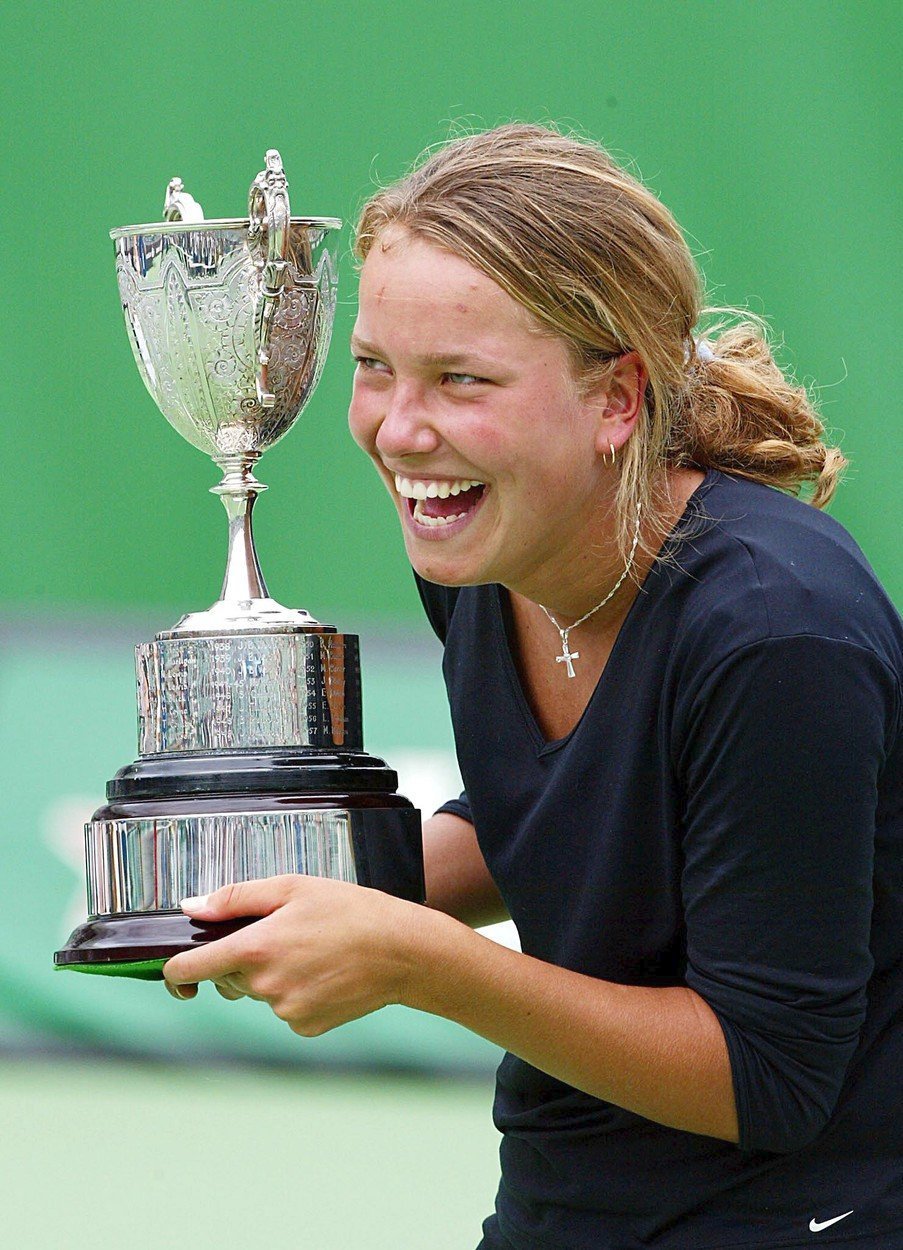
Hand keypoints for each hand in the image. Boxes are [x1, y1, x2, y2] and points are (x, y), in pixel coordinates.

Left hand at [162, 875, 425, 1035]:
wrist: (402, 951)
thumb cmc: (350, 910)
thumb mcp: (293, 887)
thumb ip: (236, 898)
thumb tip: (192, 908)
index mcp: (254, 948)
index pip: (190, 969)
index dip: (175, 970)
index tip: (176, 970)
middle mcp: (264, 986)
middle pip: (229, 979)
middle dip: (242, 961)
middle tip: (283, 935)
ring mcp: (285, 1011)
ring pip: (260, 994)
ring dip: (273, 976)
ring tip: (313, 951)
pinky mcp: (306, 1027)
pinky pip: (286, 1011)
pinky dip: (297, 993)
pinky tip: (325, 973)